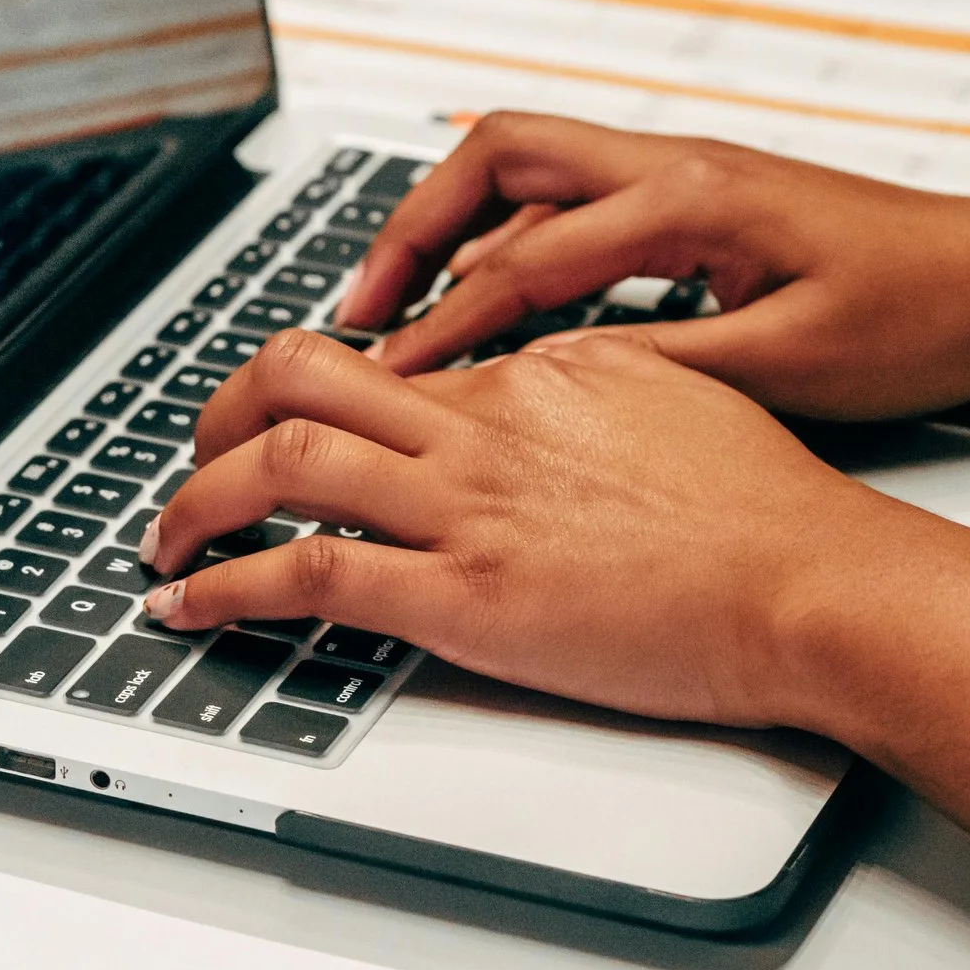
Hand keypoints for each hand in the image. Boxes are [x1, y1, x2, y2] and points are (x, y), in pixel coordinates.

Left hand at [141, 329, 891, 726]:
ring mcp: (463, 507)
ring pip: (280, 462)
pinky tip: (188, 607)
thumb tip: (532, 388)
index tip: (281, 428)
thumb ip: (582, 392)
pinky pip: (307, 574)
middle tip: (193, 463)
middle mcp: (480, 425)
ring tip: (162, 542)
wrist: (808, 584)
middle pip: (299, 376)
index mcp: (529, 376)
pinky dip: (224, 588)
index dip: (312, 399)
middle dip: (217, 417)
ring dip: (195, 504)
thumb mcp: (666, 404)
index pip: (384, 362)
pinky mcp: (460, 594)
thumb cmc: (763, 517)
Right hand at [336, 114, 969, 421]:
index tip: (389, 377)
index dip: (444, 325)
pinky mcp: (689, 200)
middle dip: (410, 228)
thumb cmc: (916, 317)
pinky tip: (483, 307)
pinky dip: (503, 247)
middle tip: (359, 308)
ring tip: (394, 308)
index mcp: (689, 201)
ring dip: (448, 231)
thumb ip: (647, 367)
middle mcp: (672, 167)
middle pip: (495, 157)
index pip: (524, 260)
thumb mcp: (778, 364)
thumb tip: (537, 387)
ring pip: (523, 172)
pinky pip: (565, 205)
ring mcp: (678, 174)